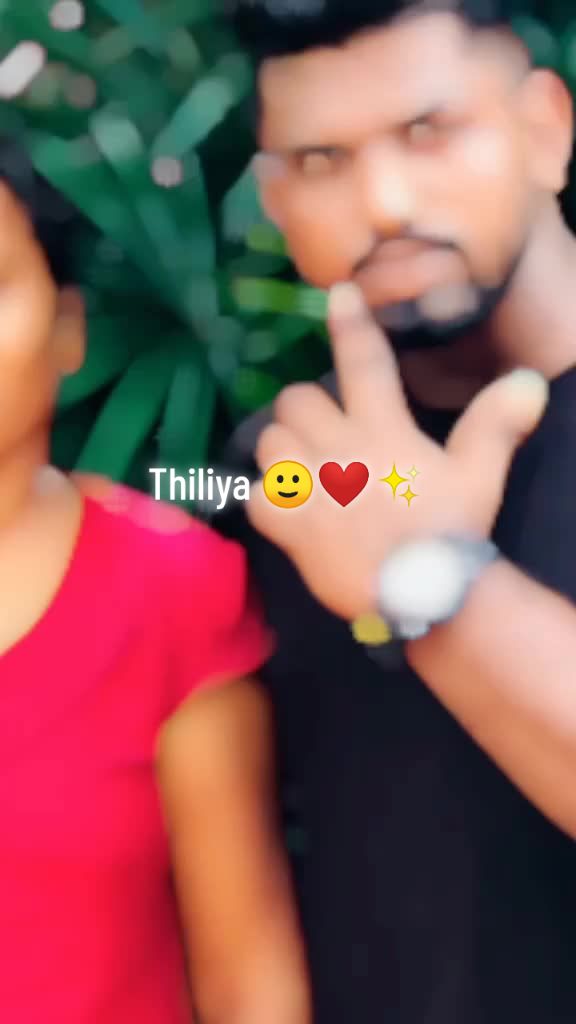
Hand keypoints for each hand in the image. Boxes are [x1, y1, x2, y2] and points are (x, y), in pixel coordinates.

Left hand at [247, 283, 548, 619]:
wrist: (423, 595)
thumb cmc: (451, 531)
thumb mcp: (480, 475)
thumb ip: (496, 423)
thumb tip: (528, 379)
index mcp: (384, 431)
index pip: (364, 364)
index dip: (350, 325)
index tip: (337, 296)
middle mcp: (339, 450)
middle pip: (294, 400)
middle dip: (304, 408)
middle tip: (323, 429)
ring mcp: (309, 489)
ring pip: (268, 442)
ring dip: (282, 448)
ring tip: (303, 465)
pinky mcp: (288, 528)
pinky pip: (256, 497)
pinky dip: (266, 500)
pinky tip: (287, 508)